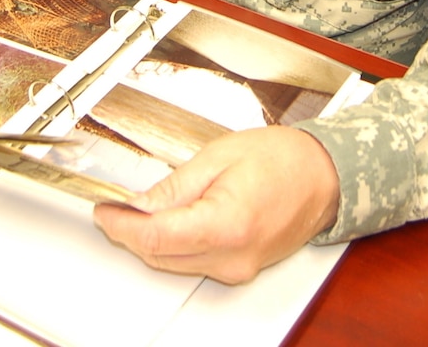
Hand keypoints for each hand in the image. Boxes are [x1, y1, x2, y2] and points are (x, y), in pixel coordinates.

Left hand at [92, 126, 339, 284]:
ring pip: (173, 264)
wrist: (322, 175)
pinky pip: (193, 263)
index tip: (105, 210)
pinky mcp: (239, 270)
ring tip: (137, 211)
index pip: (155, 237)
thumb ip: (174, 186)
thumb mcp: (218, 156)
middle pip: (160, 256)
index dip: (122, 225)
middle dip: (130, 233)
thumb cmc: (282, 159)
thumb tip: (139, 205)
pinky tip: (166, 224)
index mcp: (226, 224)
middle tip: (115, 207)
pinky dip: (173, 246)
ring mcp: (237, 268)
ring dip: (149, 241)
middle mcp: (231, 257)